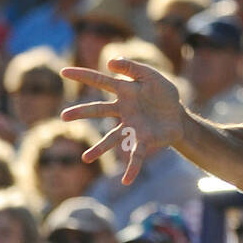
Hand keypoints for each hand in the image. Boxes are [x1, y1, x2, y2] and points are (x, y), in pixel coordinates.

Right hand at [60, 58, 186, 184]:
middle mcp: (123, 111)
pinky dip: (131, 168)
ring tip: (86, 158)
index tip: (63, 71)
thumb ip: (133, 67)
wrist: (179, 116)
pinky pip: (136, 156)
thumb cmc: (163, 95)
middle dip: (82, 112)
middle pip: (99, 110)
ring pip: (112, 138)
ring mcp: (131, 127)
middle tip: (64, 116)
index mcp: (125, 92)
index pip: (100, 81)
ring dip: (99, 149)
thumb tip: (110, 62)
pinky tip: (126, 181)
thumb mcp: (152, 76)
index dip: (83, 75)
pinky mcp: (143, 141)